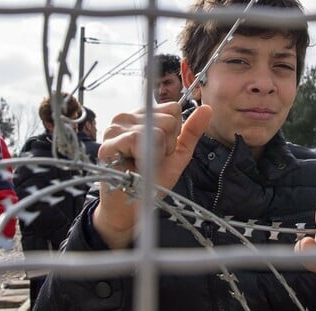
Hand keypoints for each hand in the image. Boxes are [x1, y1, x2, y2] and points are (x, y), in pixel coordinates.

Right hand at [93, 103, 211, 248]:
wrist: (132, 207)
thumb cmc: (151, 180)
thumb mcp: (178, 153)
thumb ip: (192, 131)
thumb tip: (207, 108)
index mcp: (142, 116)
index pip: (173, 109)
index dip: (174, 134)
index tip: (162, 150)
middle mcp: (126, 117)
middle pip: (167, 118)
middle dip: (167, 144)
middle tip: (150, 160)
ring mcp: (115, 129)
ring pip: (155, 129)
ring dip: (156, 153)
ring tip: (142, 164)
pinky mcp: (107, 144)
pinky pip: (138, 139)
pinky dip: (144, 157)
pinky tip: (134, 166)